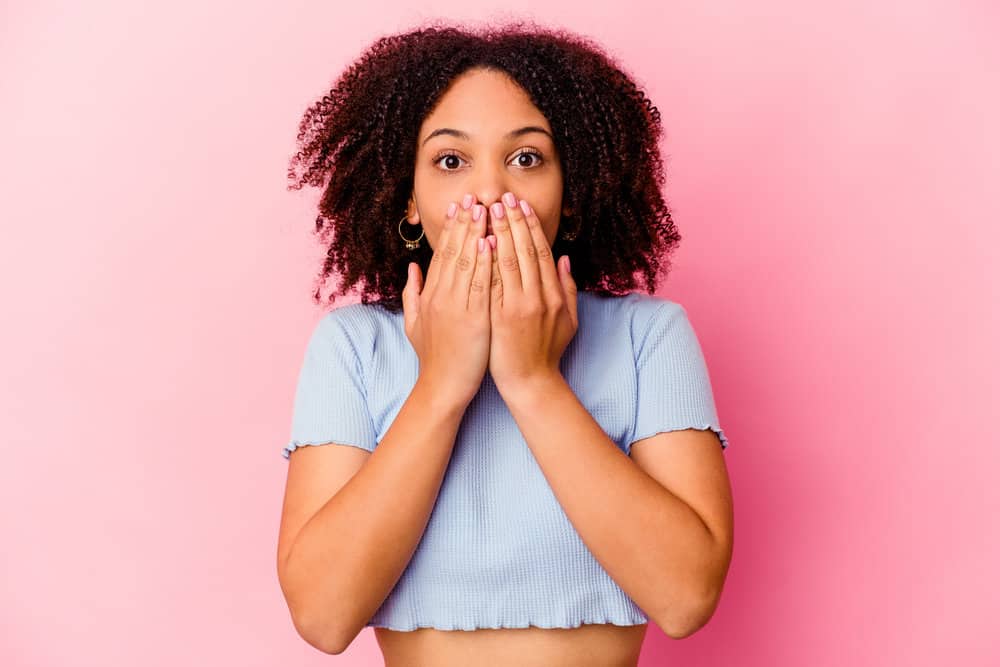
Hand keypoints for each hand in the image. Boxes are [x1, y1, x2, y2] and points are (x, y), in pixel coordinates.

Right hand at [402, 196, 492, 408]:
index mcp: (429, 295)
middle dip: (465, 222)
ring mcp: (455, 307)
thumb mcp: (414, 324)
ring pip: (466, 261)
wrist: (441, 387)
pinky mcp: (472, 319)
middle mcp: (440, 296)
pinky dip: (485, 261)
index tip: (459, 206)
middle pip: (453, 251)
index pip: (441, 254)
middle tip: (474, 196)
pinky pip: (480, 284)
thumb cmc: (434, 358)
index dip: (451, 229)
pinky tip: (490, 241)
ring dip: (476, 232)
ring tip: (485, 208)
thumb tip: (411, 268)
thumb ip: (412, 294)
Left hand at [487, 191, 577, 393]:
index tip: (520, 206)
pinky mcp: (500, 317)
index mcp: (554, 295)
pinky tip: (482, 241)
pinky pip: (494, 282)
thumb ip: (568, 288)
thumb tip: (566, 258)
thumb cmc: (547, 351)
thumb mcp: (569, 319)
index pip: (542, 252)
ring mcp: (519, 307)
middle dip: (512, 221)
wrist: (530, 382)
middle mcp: (539, 297)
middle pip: (525, 250)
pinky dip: (489, 260)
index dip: (530, 226)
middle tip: (501, 197)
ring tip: (487, 210)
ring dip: (499, 232)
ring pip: (509, 261)